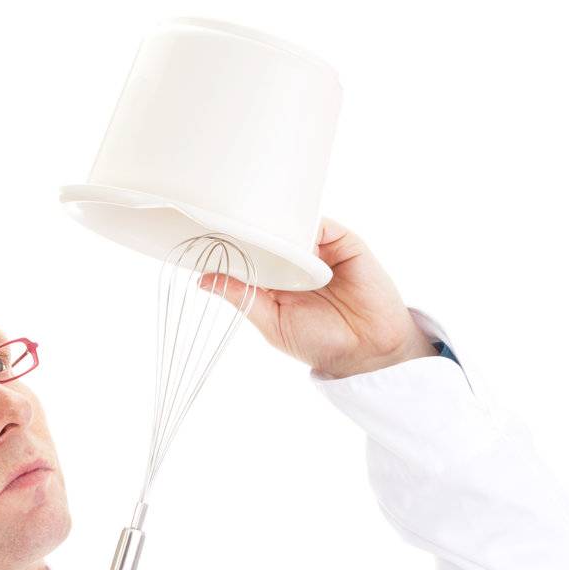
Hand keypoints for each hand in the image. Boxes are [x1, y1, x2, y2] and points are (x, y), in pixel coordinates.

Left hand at [200, 216, 438, 378]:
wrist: (367, 350)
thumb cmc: (320, 342)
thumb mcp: (272, 323)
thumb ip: (242, 298)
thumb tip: (203, 280)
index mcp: (275, 281)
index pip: (248, 255)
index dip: (228, 246)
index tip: (200, 237)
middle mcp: (295, 262)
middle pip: (267, 235)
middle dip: (247, 228)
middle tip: (220, 218)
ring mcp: (319, 250)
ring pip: (291, 226)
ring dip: (273, 225)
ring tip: (251, 223)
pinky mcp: (343, 242)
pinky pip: (320, 224)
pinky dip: (304, 225)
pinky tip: (291, 237)